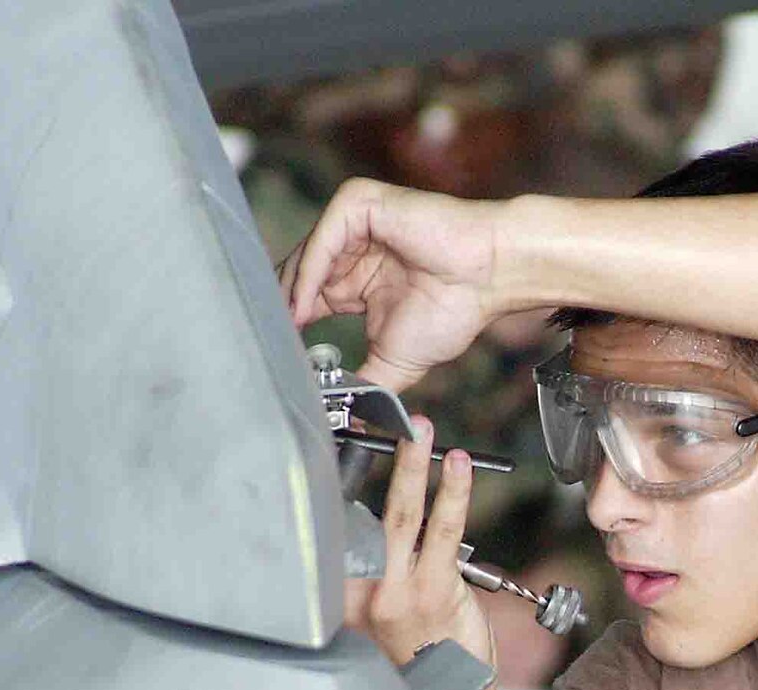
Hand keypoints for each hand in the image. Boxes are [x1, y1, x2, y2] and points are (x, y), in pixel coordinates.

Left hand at [279, 178, 507, 391]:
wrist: (487, 277)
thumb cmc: (454, 308)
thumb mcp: (392, 361)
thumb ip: (362, 384)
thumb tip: (342, 417)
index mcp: (355, 282)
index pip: (305, 298)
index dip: (288, 325)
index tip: (276, 354)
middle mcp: (352, 251)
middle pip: (296, 275)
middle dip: (282, 309)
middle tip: (269, 342)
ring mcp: (355, 225)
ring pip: (305, 257)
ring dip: (291, 295)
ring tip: (287, 328)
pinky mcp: (360, 204)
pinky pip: (323, 240)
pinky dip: (309, 273)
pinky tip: (304, 304)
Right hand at [343, 416, 494, 666]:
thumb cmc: (422, 654)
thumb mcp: (385, 614)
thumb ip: (382, 571)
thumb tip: (390, 523)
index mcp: (347, 595)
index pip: (344, 529)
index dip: (350, 485)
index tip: (358, 445)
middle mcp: (366, 592)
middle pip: (369, 514)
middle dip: (386, 464)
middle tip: (397, 424)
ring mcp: (398, 591)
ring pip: (403, 517)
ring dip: (414, 467)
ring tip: (423, 432)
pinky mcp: (433, 590)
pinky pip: (441, 531)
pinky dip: (452, 494)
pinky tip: (455, 468)